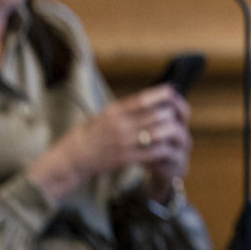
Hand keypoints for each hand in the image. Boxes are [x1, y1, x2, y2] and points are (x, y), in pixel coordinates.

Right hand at [28, 84, 191, 200]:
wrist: (73, 158)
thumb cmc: (89, 134)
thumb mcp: (105, 114)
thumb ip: (125, 108)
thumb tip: (149, 99)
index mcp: (114, 111)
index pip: (142, 99)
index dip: (161, 94)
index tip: (172, 90)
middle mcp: (120, 126)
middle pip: (156, 116)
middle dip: (172, 114)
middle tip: (178, 114)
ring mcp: (124, 143)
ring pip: (159, 134)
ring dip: (172, 132)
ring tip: (176, 130)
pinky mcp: (126, 158)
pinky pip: (153, 153)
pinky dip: (164, 149)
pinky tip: (167, 147)